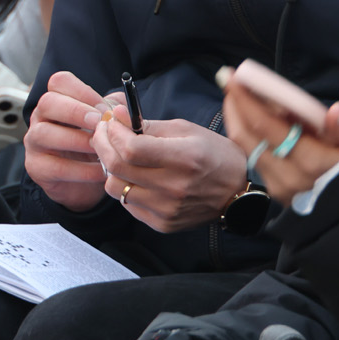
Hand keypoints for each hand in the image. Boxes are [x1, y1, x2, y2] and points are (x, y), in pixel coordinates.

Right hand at [24, 72, 112, 211]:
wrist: (86, 182)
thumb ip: (114, 111)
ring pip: (44, 133)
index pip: (60, 82)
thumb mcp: (106, 125)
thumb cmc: (95, 147)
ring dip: (77, 140)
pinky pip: (55, 166)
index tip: (103, 108)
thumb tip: (120, 107)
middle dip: (76, 112)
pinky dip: (82, 170)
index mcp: (57, 101)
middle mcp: (40, 117)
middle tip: (99, 125)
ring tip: (101, 150)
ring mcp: (34, 142)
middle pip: (48, 102)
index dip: (83, 91)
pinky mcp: (36, 168)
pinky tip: (100, 171)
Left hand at [92, 112, 248, 233]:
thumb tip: (117, 115)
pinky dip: (125, 187)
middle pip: (117, 168)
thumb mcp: (185, 130)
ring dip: (110, 168)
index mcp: (183, 159)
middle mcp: (174, 187)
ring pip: (116, 188)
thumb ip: (148, 125)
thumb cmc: (213, 154)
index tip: (111, 122)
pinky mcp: (163, 224)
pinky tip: (134, 176)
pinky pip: (128, 205)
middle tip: (104, 134)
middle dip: (102, 145)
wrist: (237, 191)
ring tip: (118, 156)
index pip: (130, 149)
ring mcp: (167, 209)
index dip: (112, 133)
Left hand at [221, 83, 338, 204]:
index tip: (233, 76)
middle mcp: (289, 178)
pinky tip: (253, 117)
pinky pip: (255, 157)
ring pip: (246, 148)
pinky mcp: (277, 192)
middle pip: (246, 137)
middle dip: (234, 105)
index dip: (246, 99)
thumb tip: (335, 111)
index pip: (266, 126)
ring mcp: (281, 188)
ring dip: (238, 119)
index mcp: (311, 163)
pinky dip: (250, 134)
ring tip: (239, 94)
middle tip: (228, 80)